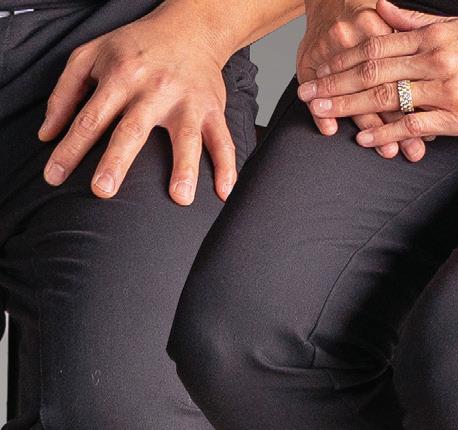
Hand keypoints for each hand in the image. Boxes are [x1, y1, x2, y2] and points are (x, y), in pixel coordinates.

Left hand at [38, 16, 237, 205]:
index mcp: (121, 76)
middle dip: (117, 161)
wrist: (190, 29)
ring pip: (186, 137)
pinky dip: (228, 166)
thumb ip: (65, 92)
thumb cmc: (138, 46)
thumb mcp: (90, 55)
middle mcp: (155, 90)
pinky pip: (223, 140)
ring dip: (185, 168)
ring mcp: (188, 102)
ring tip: (181, 197)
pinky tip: (224, 191)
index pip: (90, 118)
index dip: (70, 149)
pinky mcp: (213, 109)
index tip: (55, 176)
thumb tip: (47, 133)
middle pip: (133, 130)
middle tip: (103, 190)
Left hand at [297, 0, 457, 160]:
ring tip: (323, 113)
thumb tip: (381, 8)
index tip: (318, 65)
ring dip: (351, 106)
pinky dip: (387, 130)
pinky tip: (365, 136)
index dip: (343, 57)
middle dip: (335, 82)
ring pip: (388, 97)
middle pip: (373, 70)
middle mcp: (435, 60)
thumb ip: (416, 21)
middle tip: (307, 93)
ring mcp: (447, 89)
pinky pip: (415, 124)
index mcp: (433, 36)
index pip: (376, 45)